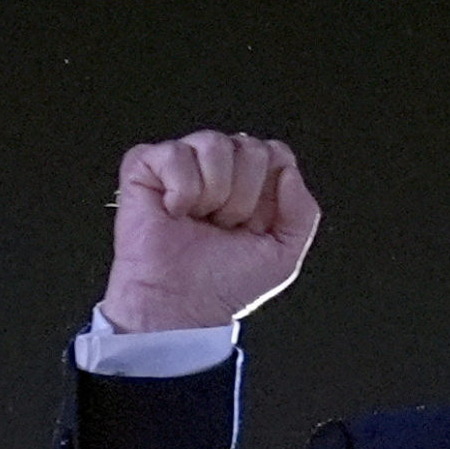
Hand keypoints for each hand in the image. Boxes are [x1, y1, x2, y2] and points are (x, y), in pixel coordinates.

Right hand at [100, 130, 321, 331]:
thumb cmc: (223, 284)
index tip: (254, 227)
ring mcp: (183, 163)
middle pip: (251, 147)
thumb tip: (288, 171)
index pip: (277, 154)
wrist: (181, 304)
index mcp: (252, 182)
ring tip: (200, 220)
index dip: (270, 192)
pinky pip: (175, 153)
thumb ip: (304, 212)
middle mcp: (220, 167)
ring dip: (213, 193)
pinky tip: (174, 212)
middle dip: (243, 197)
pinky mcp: (145, 165)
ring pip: (215, 144)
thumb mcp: (284, 254)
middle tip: (223, 227)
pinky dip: (180, 191)